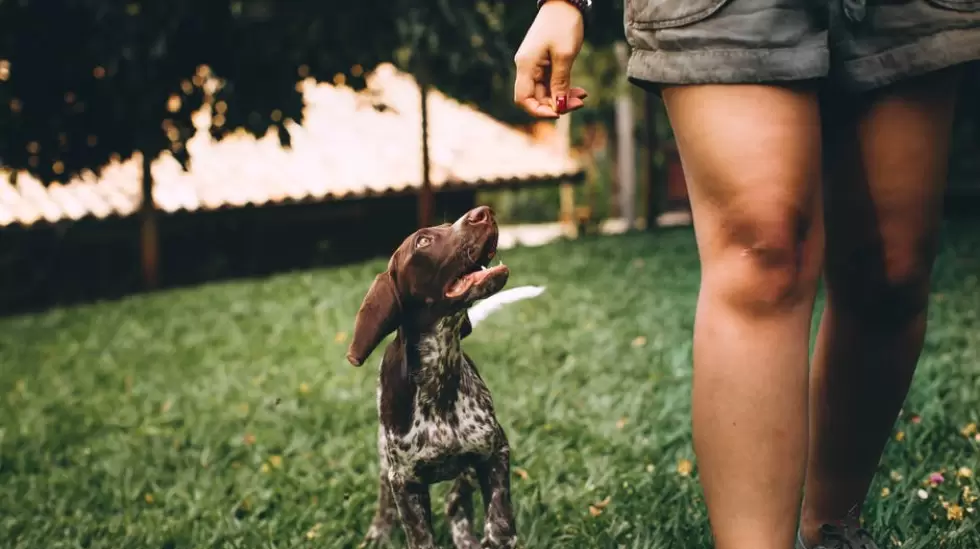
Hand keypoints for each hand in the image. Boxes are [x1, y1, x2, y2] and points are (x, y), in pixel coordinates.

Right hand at [513, 0, 588, 117]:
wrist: (564, 2)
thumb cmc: (563, 24)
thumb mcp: (565, 55)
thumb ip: (561, 82)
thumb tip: (559, 106)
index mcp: (526, 65)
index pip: (523, 99)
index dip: (538, 111)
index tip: (558, 113)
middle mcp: (527, 67)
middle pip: (536, 98)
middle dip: (557, 104)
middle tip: (580, 104)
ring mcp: (534, 65)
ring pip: (546, 92)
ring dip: (563, 98)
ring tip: (583, 97)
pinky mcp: (543, 63)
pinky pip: (551, 83)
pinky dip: (564, 88)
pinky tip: (579, 91)